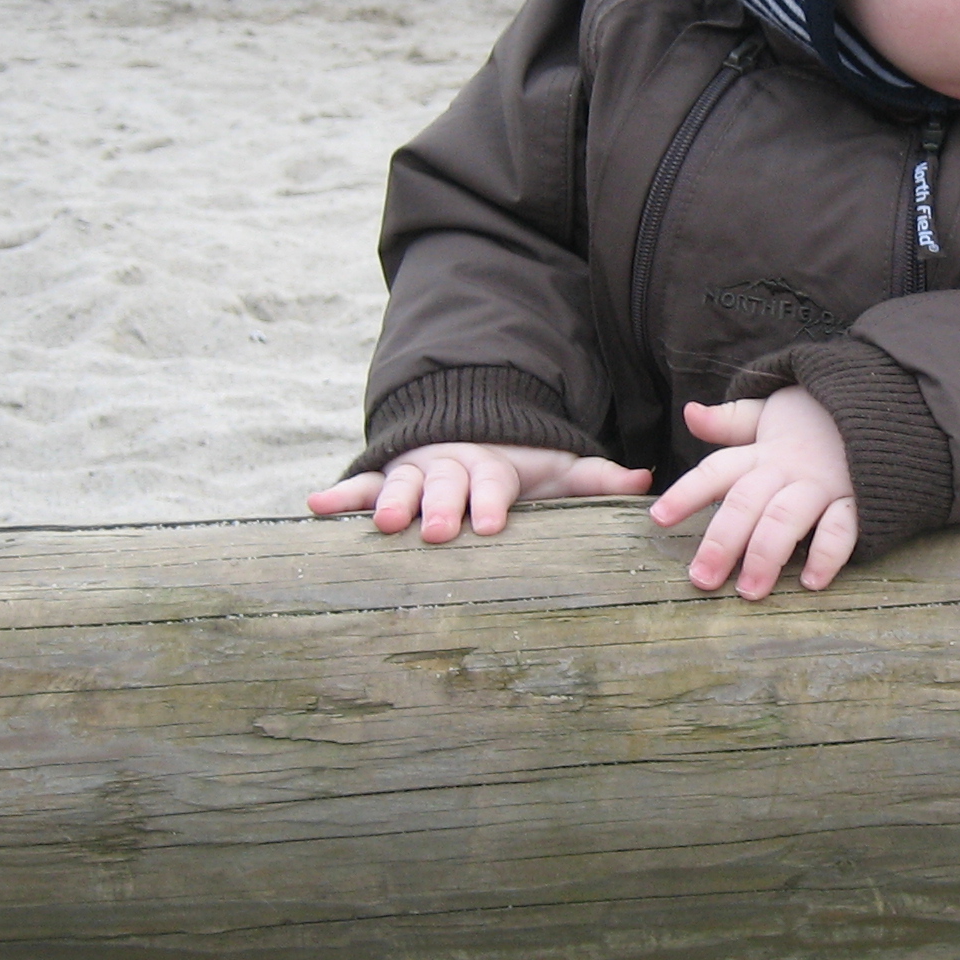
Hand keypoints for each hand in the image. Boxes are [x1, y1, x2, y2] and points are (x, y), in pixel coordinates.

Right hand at [308, 441, 649, 543]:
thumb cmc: (520, 467)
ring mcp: (416, 471)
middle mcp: (451, 466)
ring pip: (400, 484)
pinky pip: (361, 485)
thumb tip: (646, 481)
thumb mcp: (561, 469)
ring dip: (389, 503)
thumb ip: (598, 478)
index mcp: (493, 467)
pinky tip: (314, 508)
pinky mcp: (388, 479)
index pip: (491, 484)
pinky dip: (339, 495)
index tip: (490, 523)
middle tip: (436, 530)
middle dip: (439, 505)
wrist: (473, 430)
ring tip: (379, 524)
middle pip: (443, 483)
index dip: (489, 501)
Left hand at [649, 388, 857, 598]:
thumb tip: (690, 414)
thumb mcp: (773, 412)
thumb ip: (732, 421)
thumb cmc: (821, 420)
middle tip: (702, 579)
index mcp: (763, 453)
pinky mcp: (858, 500)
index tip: (658, 519)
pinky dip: (828, 554)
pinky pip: (842, 528)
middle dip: (722, 541)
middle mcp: (787, 470)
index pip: (717, 471)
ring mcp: (823, 486)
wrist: (886, 406)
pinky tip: (811, 582)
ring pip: (786, 518)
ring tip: (749, 590)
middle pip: (746, 502)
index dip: (687, 493)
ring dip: (766, 554)